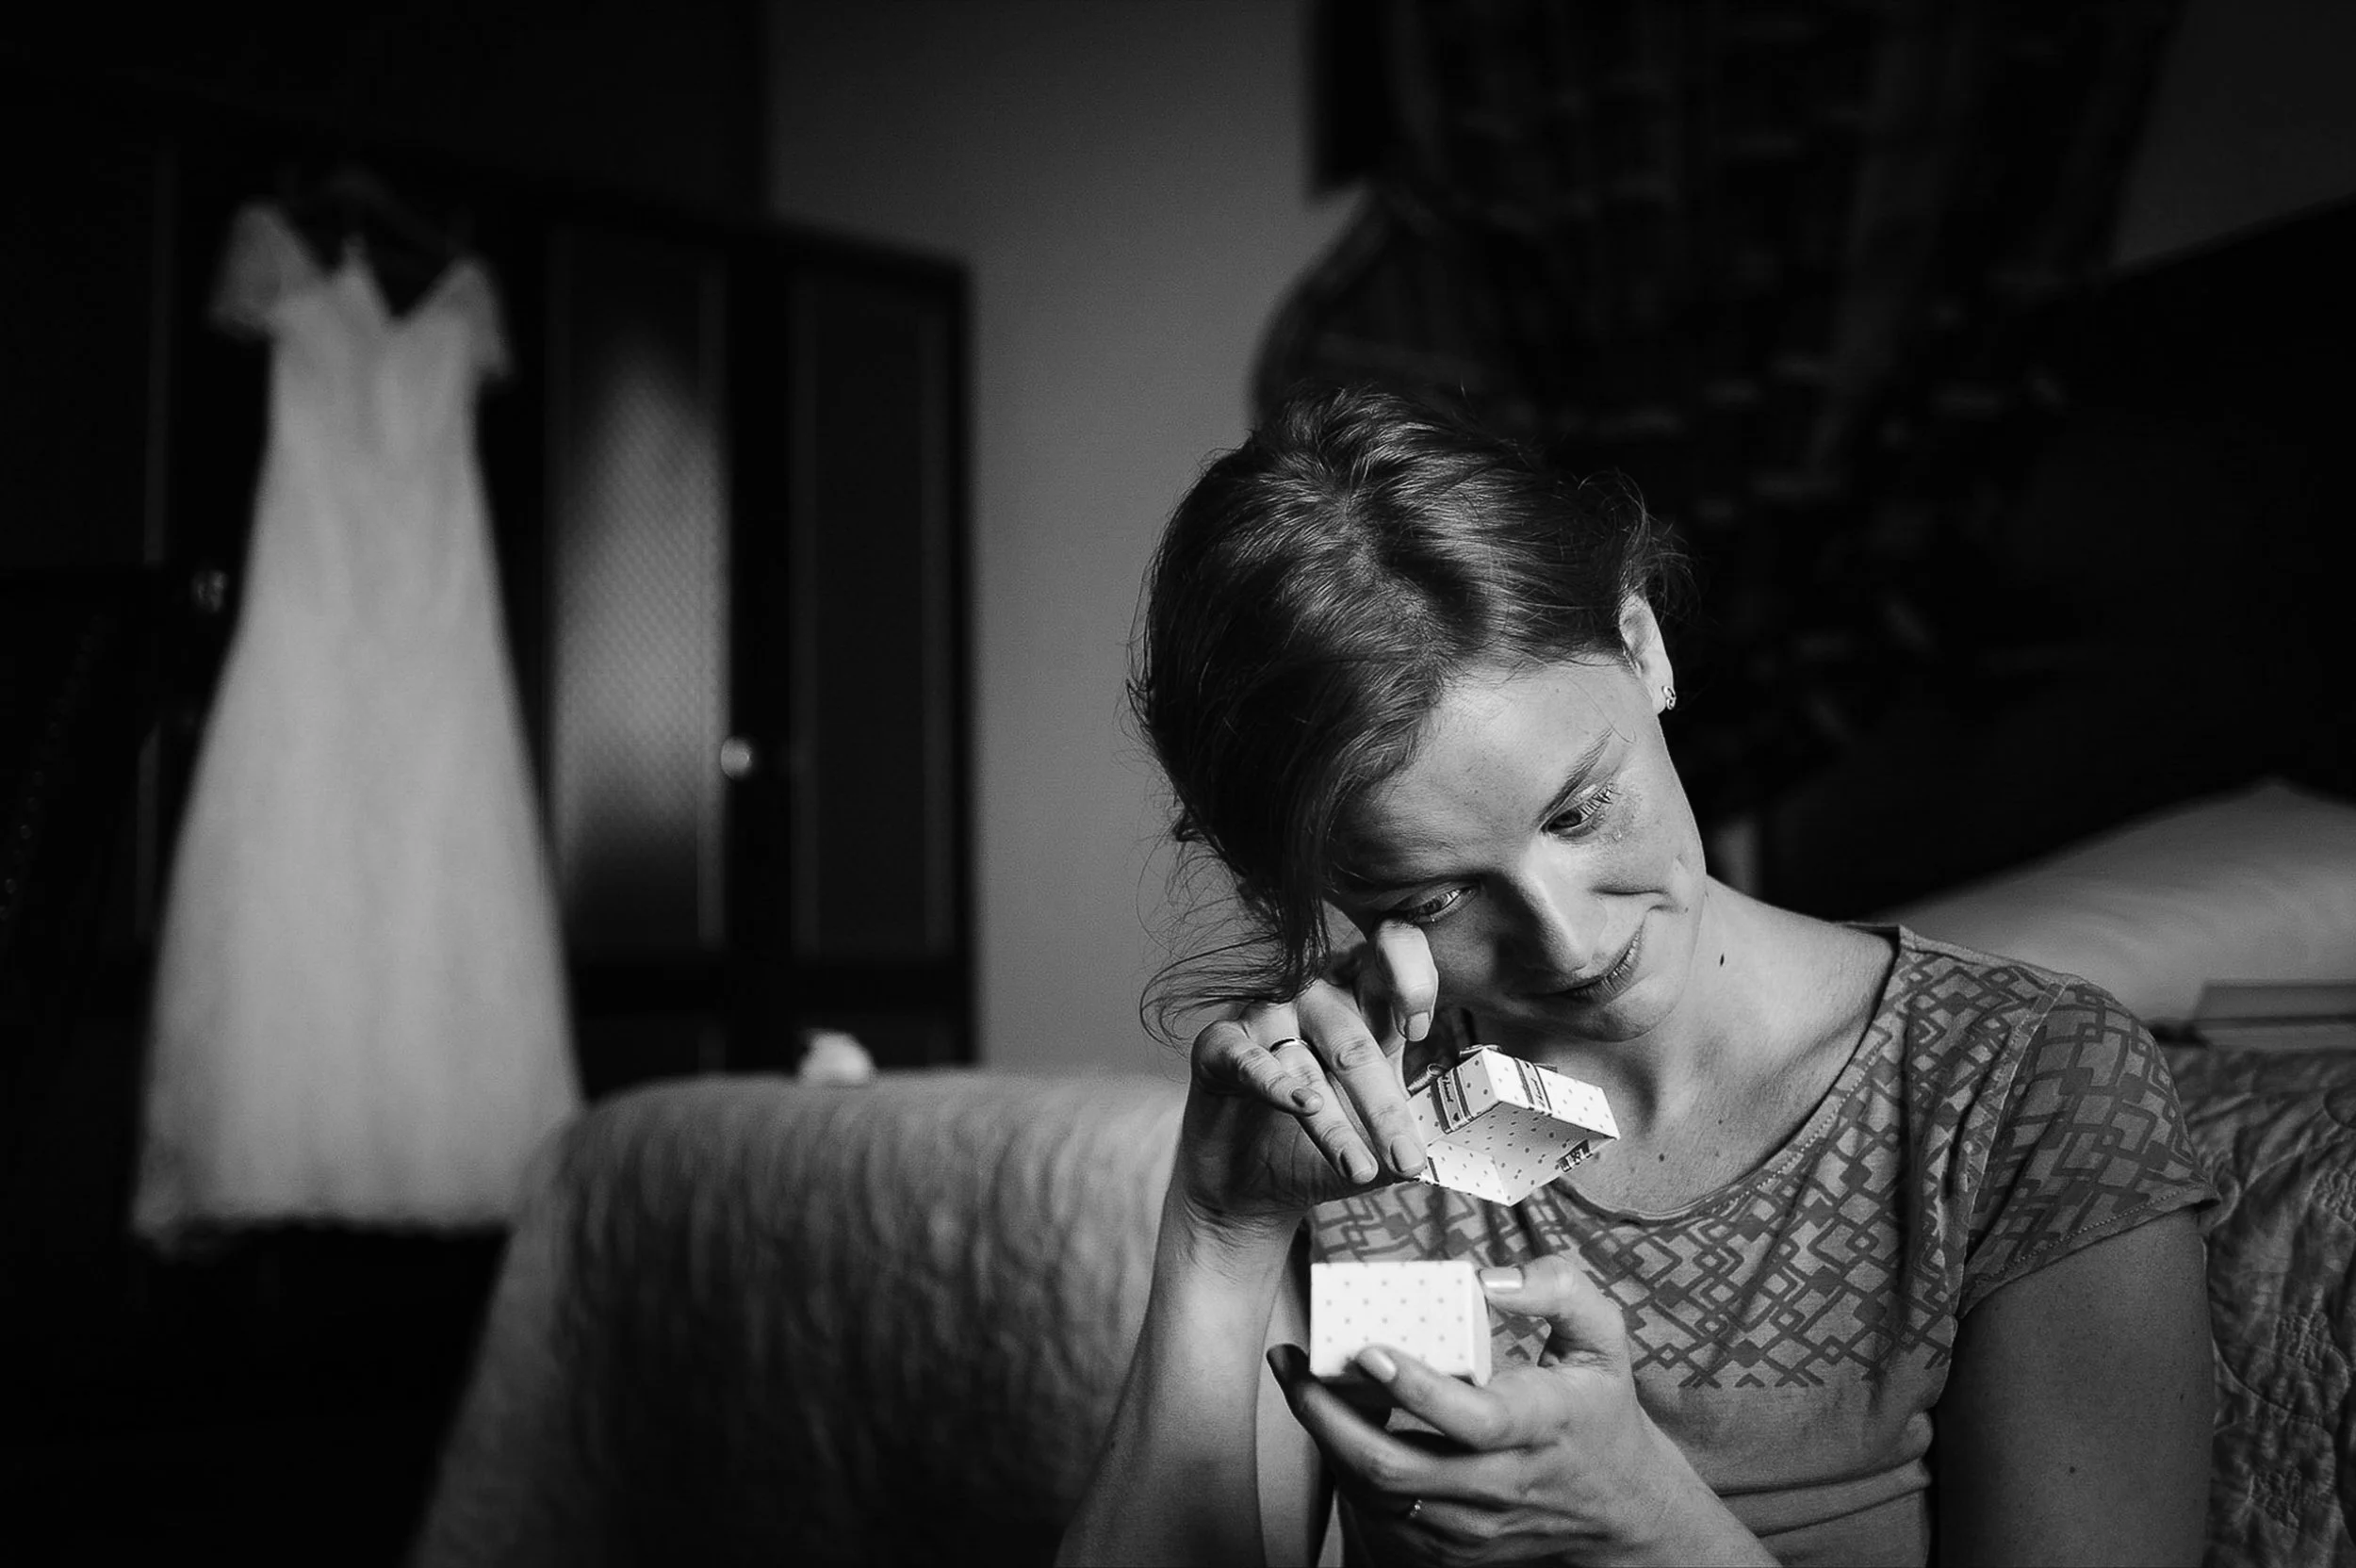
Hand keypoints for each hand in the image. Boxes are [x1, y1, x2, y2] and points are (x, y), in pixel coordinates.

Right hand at [1173, 922, 1441, 1233]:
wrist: (1252, 1187)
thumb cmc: (1319, 1147)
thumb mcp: (1377, 1139)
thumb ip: (1410, 1131)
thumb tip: (1440, 1152)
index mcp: (1363, 1001)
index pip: (1390, 965)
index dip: (1409, 982)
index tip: (1420, 1030)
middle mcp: (1314, 997)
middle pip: (1353, 1039)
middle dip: (1384, 1107)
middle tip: (1408, 1159)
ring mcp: (1264, 1016)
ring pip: (1305, 1063)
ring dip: (1334, 1122)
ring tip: (1361, 1168)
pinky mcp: (1218, 1045)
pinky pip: (1248, 1058)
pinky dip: (1277, 1085)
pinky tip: (1303, 1106)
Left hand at [1269, 1256, 1757, 1566]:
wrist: (1620, 1509)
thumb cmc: (1599, 1410)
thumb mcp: (1603, 1339)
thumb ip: (1558, 1289)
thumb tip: (1490, 1277)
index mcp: (1540, 1425)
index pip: (1473, 1419)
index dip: (1414, 1388)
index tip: (1368, 1348)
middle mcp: (1502, 1483)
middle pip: (1398, 1466)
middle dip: (1328, 1415)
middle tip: (1292, 1365)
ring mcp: (1474, 1523)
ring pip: (1378, 1495)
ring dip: (1326, 1439)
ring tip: (1300, 1384)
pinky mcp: (1453, 1546)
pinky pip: (1382, 1515)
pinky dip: (1346, 1470)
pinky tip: (1333, 1425)